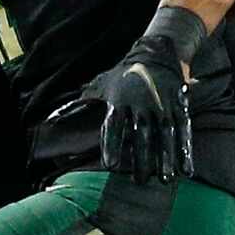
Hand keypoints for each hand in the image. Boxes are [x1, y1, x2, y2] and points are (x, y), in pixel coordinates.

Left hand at [86, 6, 205, 182]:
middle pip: (141, 135)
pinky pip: (184, 131)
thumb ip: (77, 105)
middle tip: (139, 181)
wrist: (157, 53)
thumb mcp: (99, 85)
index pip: (114, 125)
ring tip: (164, 179)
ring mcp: (163, 106)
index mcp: (119, 100)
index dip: (112, 145)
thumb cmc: (122, 76)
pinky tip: (186, 170)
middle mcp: (142, 104)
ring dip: (166, 158)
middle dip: (141, 159)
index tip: (110, 165)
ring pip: (165, 135)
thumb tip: (48, 121)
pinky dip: (186, 151)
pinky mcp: (180, 108)